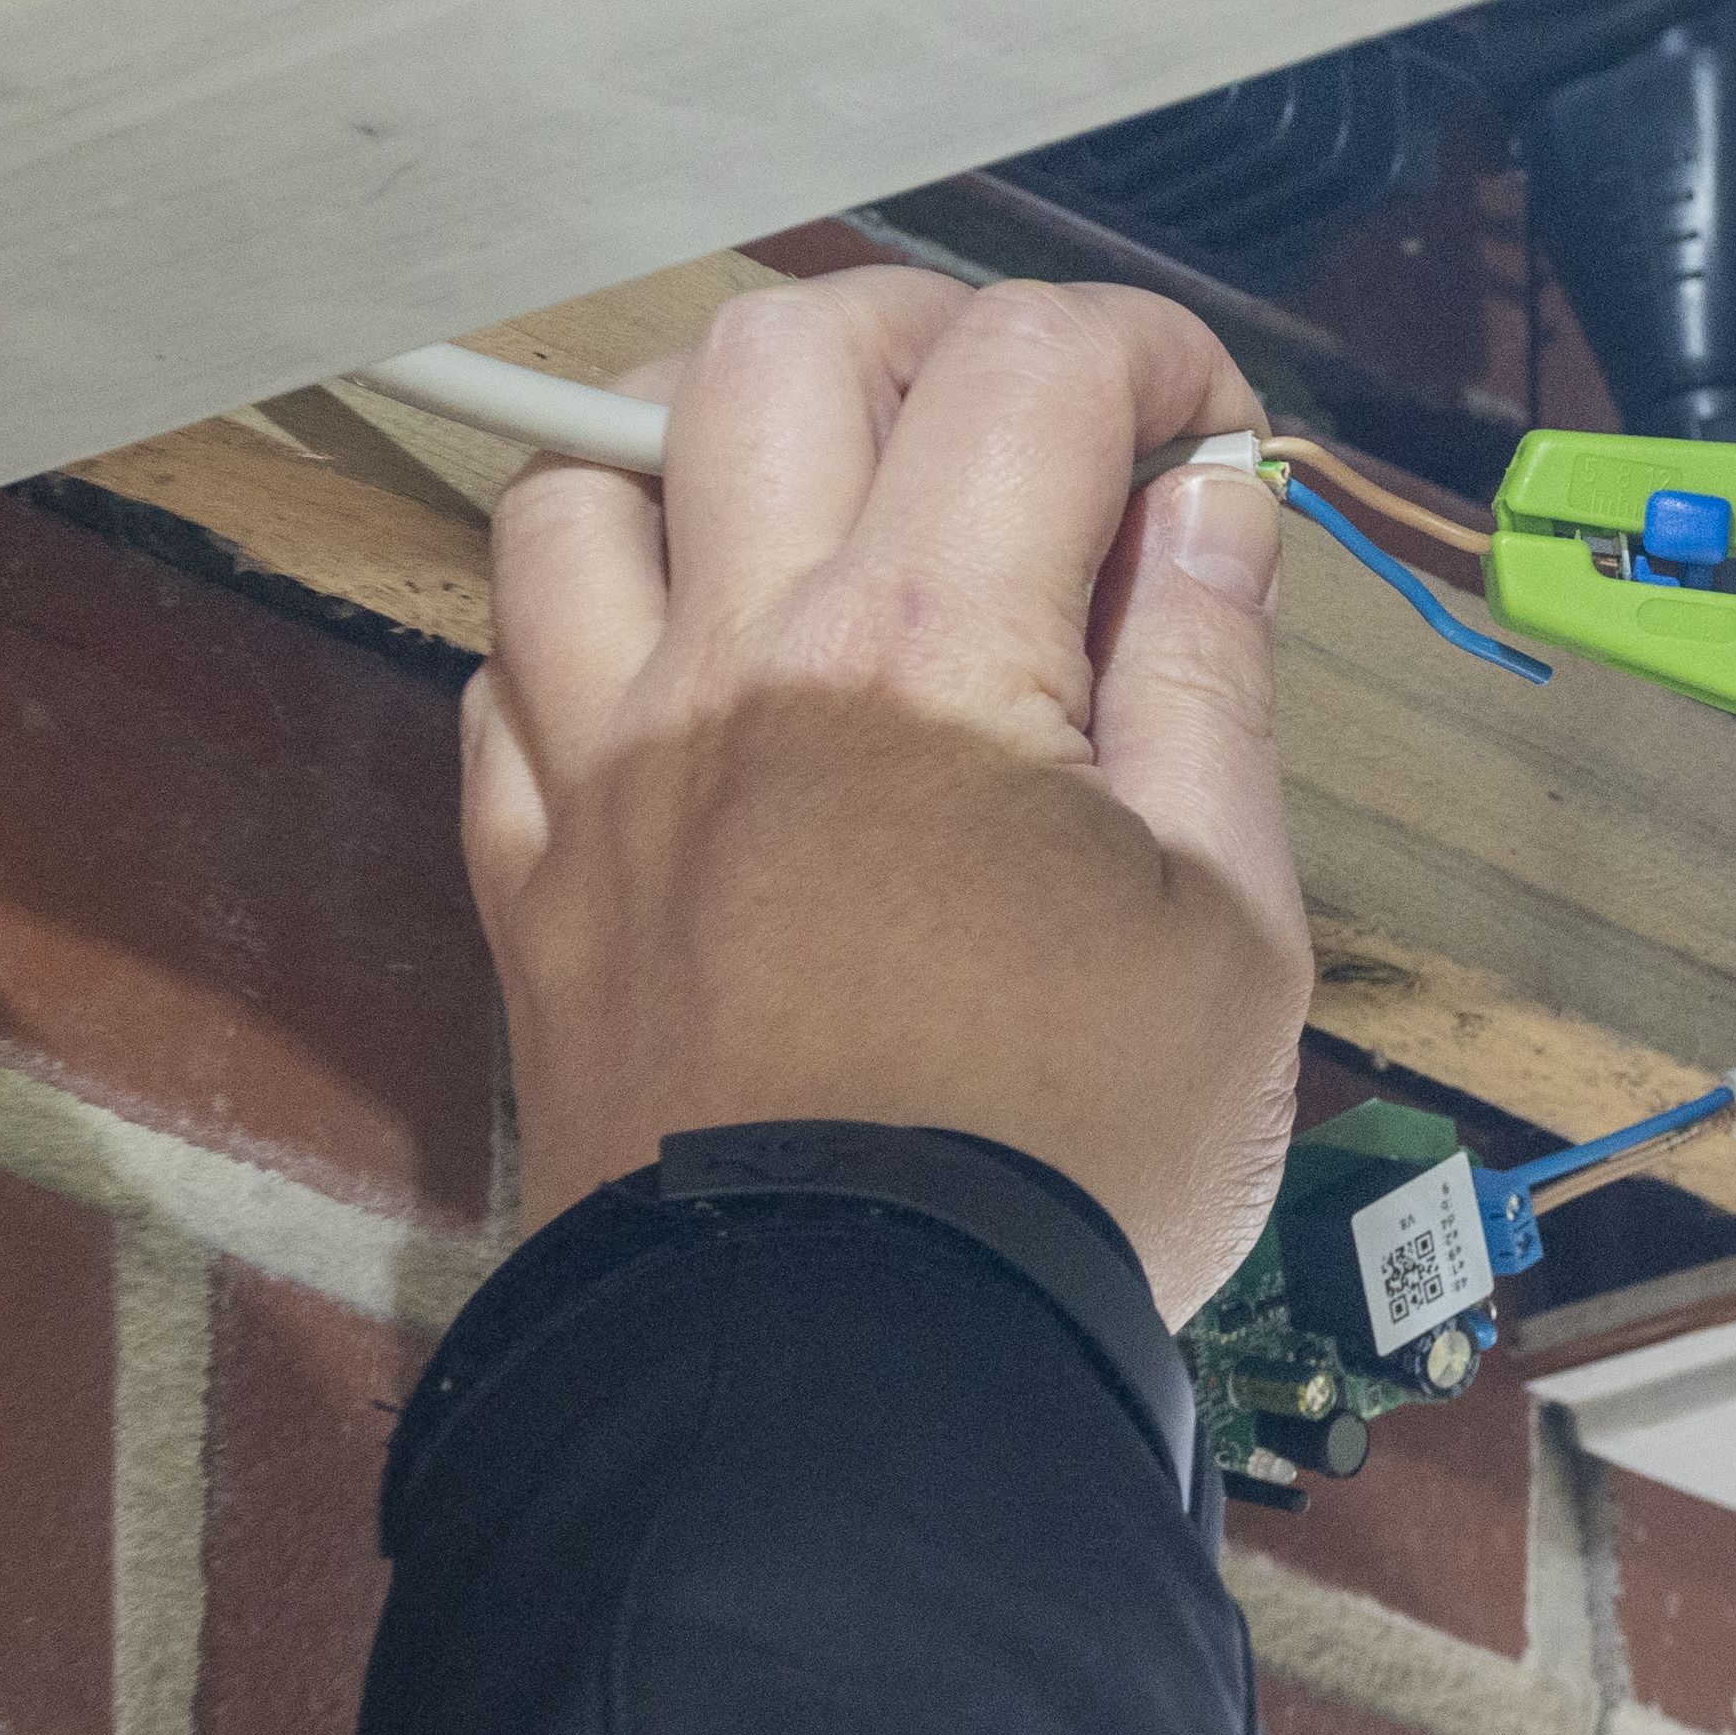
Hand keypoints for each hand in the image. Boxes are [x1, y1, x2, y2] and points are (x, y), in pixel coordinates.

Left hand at [462, 272, 1308, 1314]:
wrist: (847, 1390)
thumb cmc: (1062, 1174)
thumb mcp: (1228, 925)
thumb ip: (1207, 682)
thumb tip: (1209, 512)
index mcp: (930, 650)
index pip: (1029, 364)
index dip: (1151, 359)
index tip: (1210, 444)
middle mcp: (738, 664)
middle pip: (782, 351)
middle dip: (927, 343)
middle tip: (1026, 435)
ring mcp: (608, 766)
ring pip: (584, 475)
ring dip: (708, 454)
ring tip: (818, 522)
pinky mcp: (534, 880)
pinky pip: (508, 669)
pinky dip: (594, 627)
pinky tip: (693, 682)